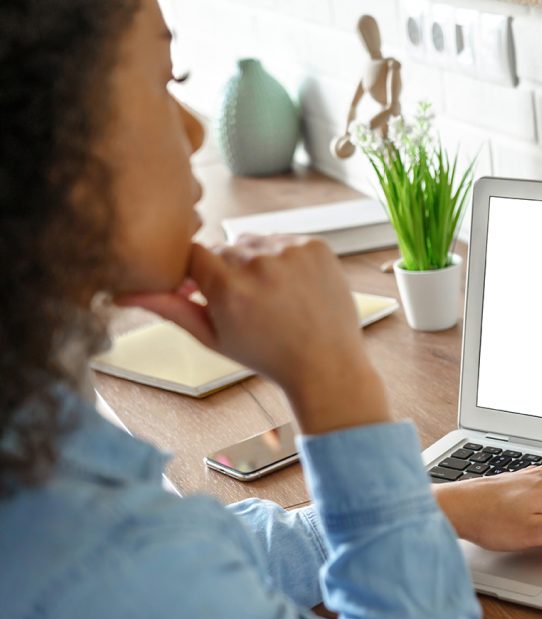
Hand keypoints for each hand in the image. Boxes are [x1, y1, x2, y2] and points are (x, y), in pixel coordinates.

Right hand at [115, 236, 388, 433]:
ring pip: (254, 241)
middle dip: (228, 270)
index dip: (199, 273)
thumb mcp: (212, 337)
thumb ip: (169, 308)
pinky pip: (285, 239)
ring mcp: (291, 252)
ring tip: (273, 296)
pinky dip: (286, 257)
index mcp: (227, 288)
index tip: (211, 293)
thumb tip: (122, 292)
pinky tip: (294, 287)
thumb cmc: (267, 355)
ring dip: (257, 260)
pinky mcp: (315, 246)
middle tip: (249, 303)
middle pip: (224, 247)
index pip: (192, 254)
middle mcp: (259, 264)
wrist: (326, 363)